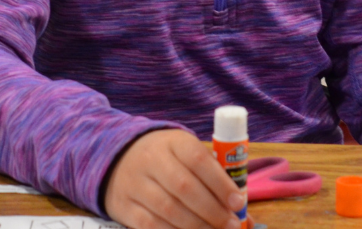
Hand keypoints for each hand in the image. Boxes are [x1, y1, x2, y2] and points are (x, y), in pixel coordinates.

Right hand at [104, 129, 243, 228]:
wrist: (119, 157)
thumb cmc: (166, 158)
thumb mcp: (186, 152)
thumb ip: (212, 175)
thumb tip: (242, 209)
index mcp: (173, 141)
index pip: (198, 159)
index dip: (220, 183)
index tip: (237, 203)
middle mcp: (152, 159)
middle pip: (184, 187)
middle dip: (211, 211)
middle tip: (230, 225)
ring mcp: (135, 183)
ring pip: (168, 210)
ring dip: (196, 226)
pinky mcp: (124, 206)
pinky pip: (149, 225)